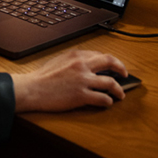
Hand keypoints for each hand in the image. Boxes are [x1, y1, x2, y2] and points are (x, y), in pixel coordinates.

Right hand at [12, 50, 129, 110]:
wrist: (32, 89)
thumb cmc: (42, 77)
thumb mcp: (58, 61)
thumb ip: (74, 61)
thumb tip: (86, 64)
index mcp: (76, 56)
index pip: (99, 54)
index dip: (109, 60)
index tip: (112, 65)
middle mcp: (82, 65)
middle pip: (109, 62)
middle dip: (121, 68)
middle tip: (124, 74)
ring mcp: (83, 80)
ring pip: (110, 82)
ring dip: (119, 89)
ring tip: (120, 94)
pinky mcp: (81, 95)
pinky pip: (102, 98)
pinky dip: (108, 101)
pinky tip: (107, 103)